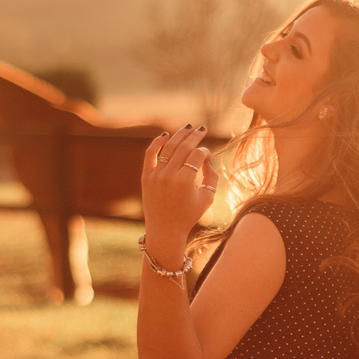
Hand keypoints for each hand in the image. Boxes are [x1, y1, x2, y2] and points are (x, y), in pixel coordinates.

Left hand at [141, 125, 218, 251]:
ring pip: (168, 147)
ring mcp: (156, 175)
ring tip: (188, 128)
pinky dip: (157, 142)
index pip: (197, 156)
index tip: (208, 155)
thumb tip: (207, 159)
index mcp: (185, 181)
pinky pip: (150, 154)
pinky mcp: (146, 177)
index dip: (205, 152)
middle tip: (202, 129)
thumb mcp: (207, 197)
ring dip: (179, 135)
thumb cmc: (189, 215)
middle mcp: (169, 176)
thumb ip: (212, 176)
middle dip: (195, 136)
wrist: (165, 230)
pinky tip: (165, 134)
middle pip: (184, 147)